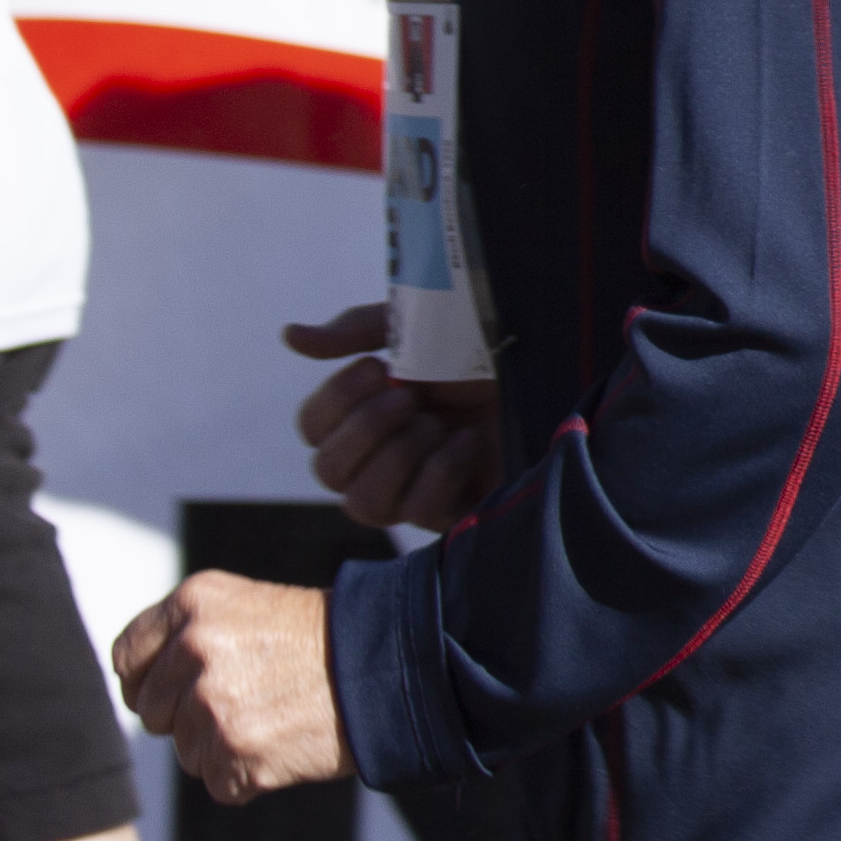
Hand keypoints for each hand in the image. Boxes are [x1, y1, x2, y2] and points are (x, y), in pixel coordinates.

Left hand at [111, 572, 346, 803]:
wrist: (391, 663)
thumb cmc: (324, 637)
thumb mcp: (245, 607)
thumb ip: (186, 636)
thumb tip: (140, 688)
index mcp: (192, 603)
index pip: (127, 657)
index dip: (148, 680)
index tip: (176, 688)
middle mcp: (193, 649)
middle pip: (152, 711)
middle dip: (189, 716)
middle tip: (248, 699)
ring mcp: (212, 704)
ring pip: (186, 751)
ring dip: (224, 746)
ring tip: (276, 716)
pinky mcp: (235, 753)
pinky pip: (219, 782)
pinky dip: (250, 774)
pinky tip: (286, 742)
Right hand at [284, 302, 503, 529]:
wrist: (549, 367)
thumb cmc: (482, 349)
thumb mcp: (420, 327)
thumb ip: (358, 331)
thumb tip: (291, 336)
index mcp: (366, 414)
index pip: (313, 427)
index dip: (335, 401)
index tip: (376, 368)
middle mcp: (381, 459)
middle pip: (328, 471)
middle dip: (365, 430)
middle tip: (408, 399)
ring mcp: (416, 491)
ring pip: (364, 504)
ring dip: (398, 457)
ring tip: (435, 424)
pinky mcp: (454, 513)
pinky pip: (419, 513)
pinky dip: (438, 474)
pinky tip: (466, 443)